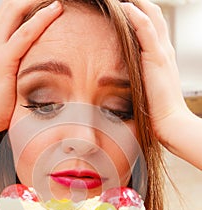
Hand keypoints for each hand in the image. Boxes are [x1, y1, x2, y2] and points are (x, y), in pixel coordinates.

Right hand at [0, 0, 62, 135]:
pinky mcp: (3, 60)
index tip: (48, 0)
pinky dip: (41, 20)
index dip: (27, 2)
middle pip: (11, 6)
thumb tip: (41, 64)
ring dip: (37, 0)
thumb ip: (21, 65)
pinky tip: (55, 10)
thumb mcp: (10, 76)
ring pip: (16, 11)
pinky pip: (24, 34)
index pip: (10, 13)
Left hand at [121, 0, 191, 144]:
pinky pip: (146, 29)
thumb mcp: (146, 91)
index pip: (154, 28)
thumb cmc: (157, 110)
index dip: (142, 15)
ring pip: (152, 18)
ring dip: (137, 4)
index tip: (126, 8)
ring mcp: (162, 52)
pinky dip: (136, 16)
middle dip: (141, 5)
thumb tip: (118, 83)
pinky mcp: (157, 57)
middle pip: (155, 17)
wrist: (169, 121)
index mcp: (162, 58)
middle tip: (123, 0)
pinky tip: (125, 7)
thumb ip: (138, 81)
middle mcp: (165, 51)